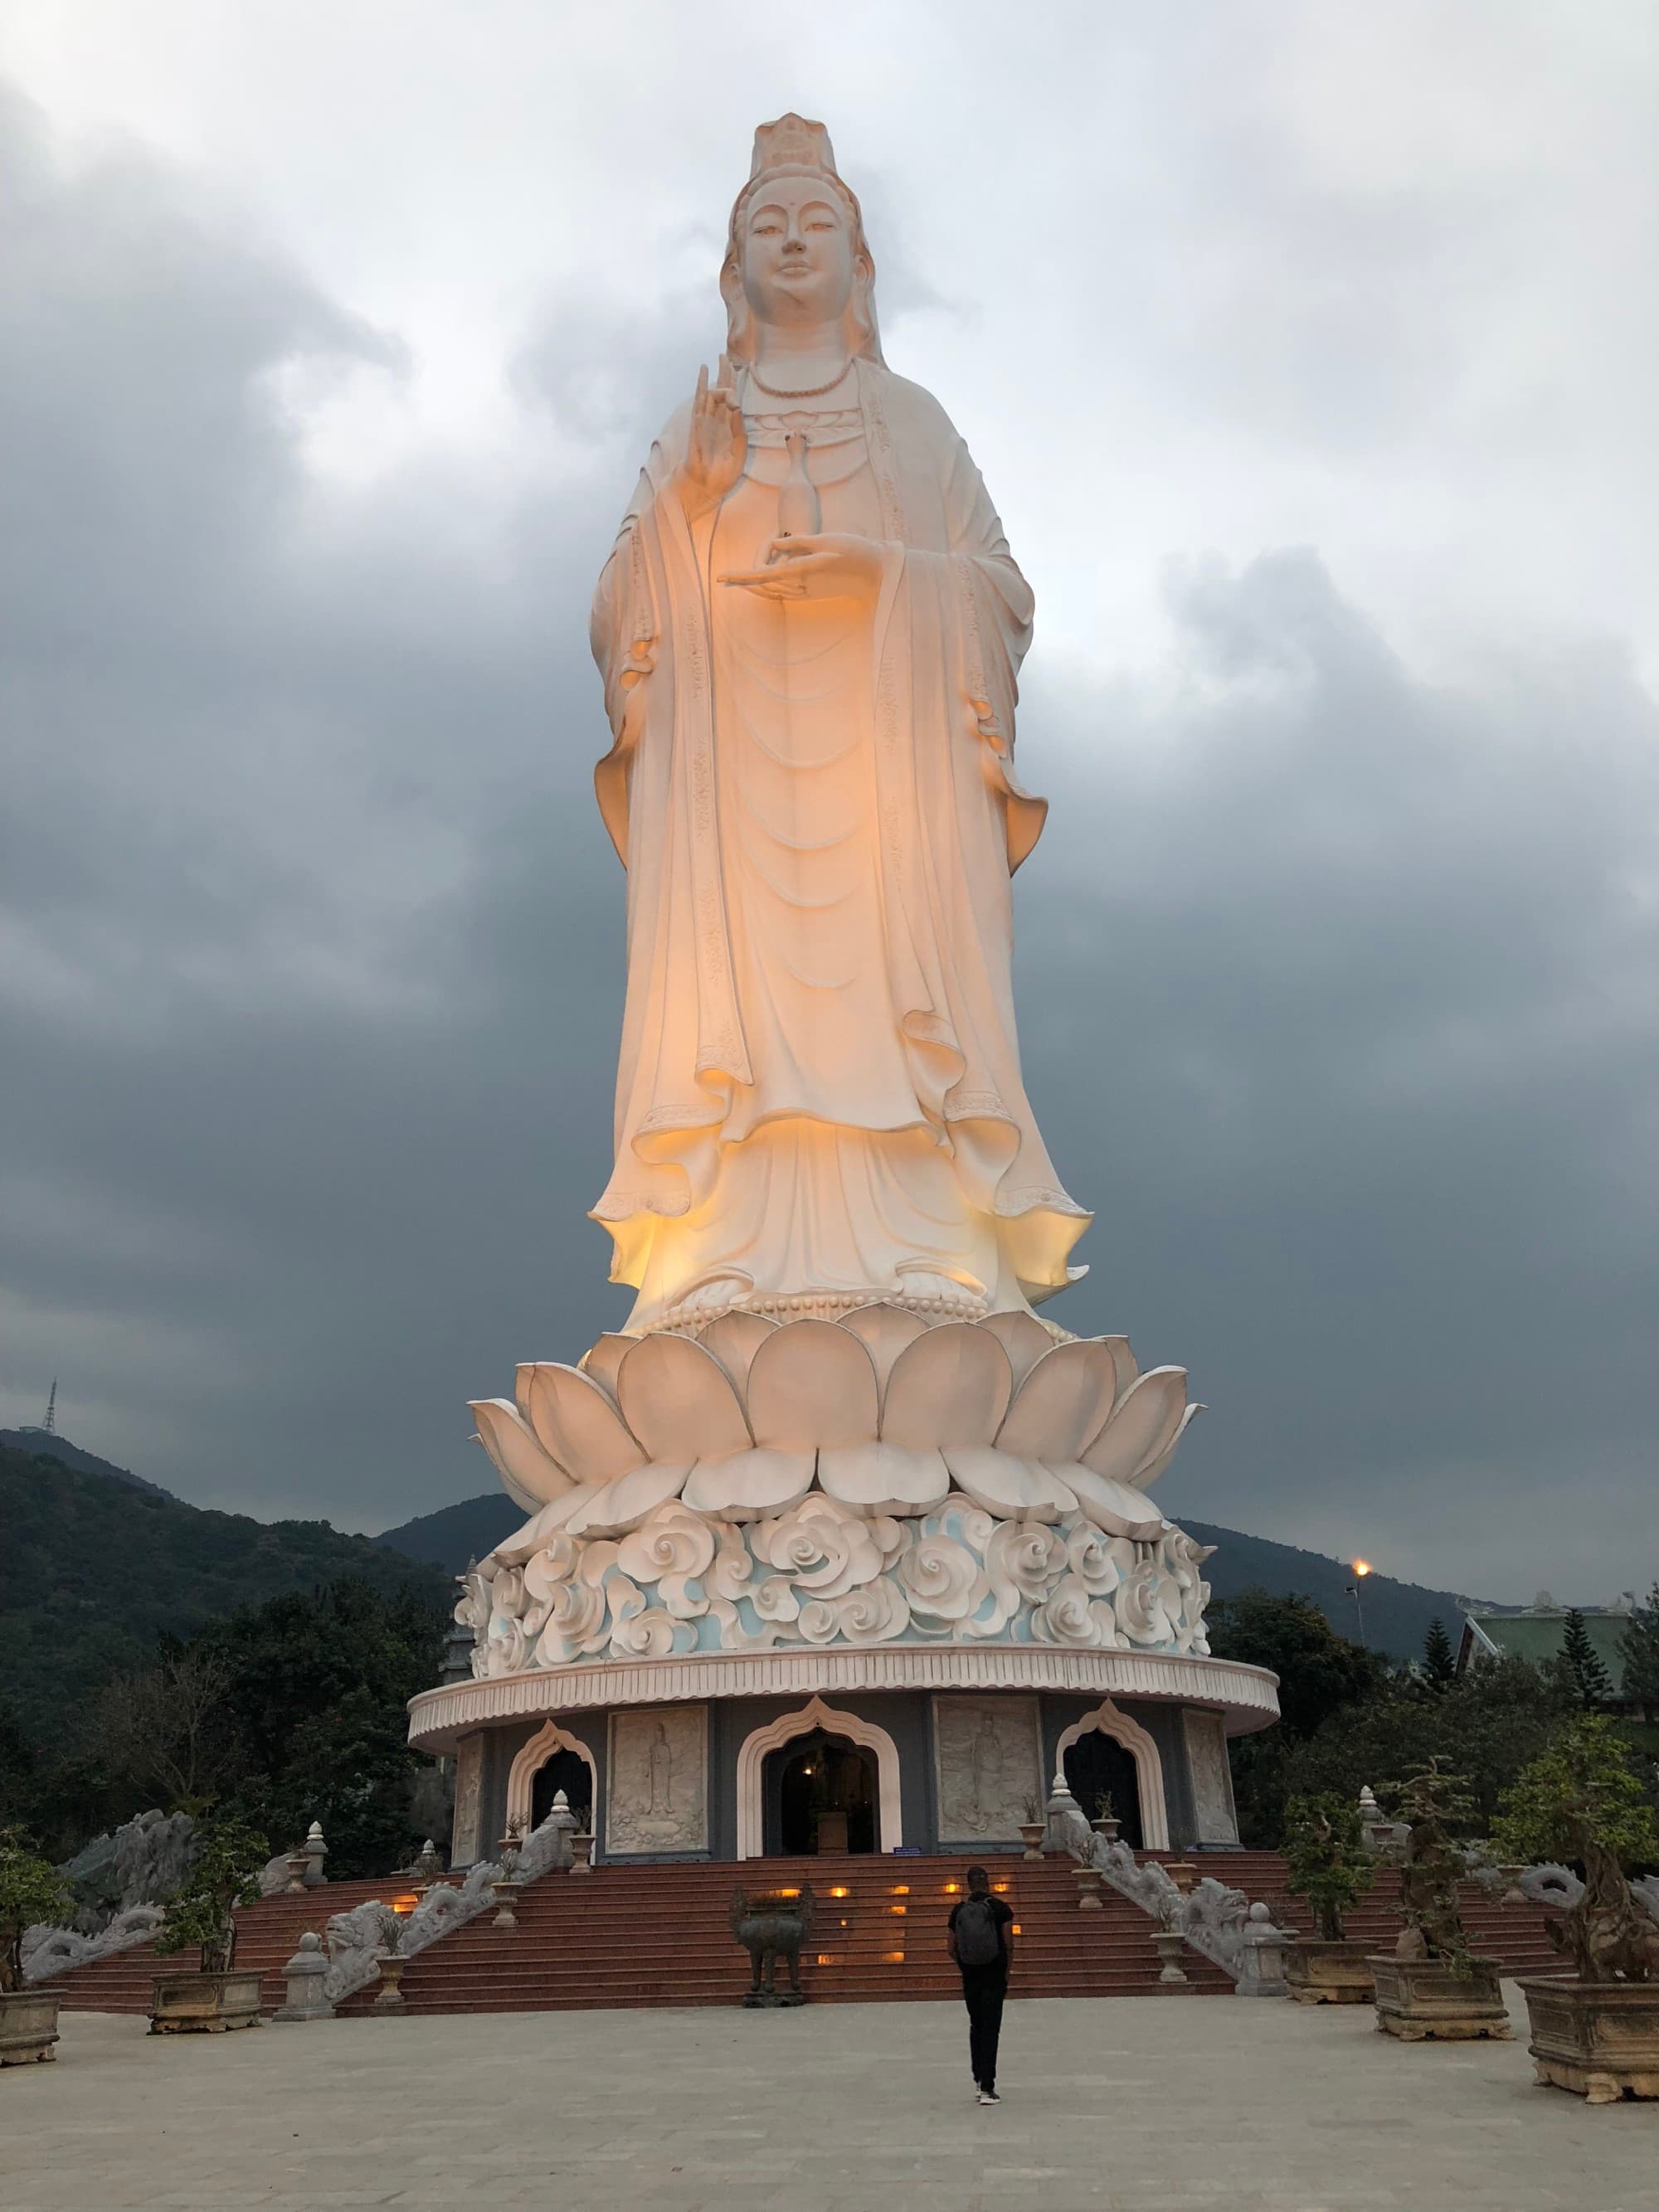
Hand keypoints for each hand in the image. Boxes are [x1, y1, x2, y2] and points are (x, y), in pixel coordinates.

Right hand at [676, 356, 746, 519]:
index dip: (736, 385)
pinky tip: (703, 372)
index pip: (734, 401)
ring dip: (715, 376)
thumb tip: (738, 406)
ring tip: (718, 359)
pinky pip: (699, 400)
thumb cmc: (723, 473)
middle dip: (725, 374)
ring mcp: (706, 421)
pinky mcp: (697, 424)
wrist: (706, 487)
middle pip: (722, 392)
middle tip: (726, 356)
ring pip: (712, 393)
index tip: (740, 368)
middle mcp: (718, 421)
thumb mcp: (739, 451)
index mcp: (730, 428)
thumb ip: (739, 429)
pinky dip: (701, 385)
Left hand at [718, 532, 883, 602]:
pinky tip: (761, 585)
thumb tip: (774, 544)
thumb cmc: (855, 552)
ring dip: (755, 583)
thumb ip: (798, 543)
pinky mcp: (811, 594)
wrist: (876, 574)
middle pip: (764, 584)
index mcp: (803, 570)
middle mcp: (802, 585)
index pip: (764, 574)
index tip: (721, 576)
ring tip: (736, 580)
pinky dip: (768, 587)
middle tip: (725, 575)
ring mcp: (806, 592)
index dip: (741, 575)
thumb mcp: (826, 539)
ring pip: (771, 591)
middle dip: (744, 577)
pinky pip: (782, 593)